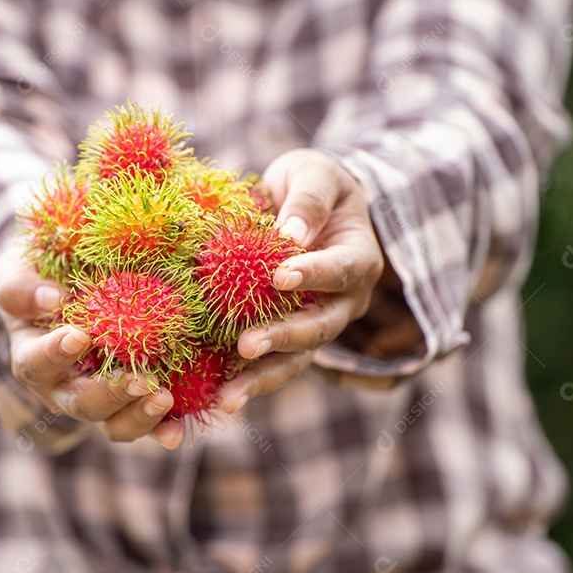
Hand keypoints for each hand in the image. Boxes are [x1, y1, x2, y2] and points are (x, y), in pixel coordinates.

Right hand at [0, 246, 180, 447]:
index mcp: (32, 356)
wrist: (68, 287)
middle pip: (80, 403)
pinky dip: (161, 428)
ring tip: (163, 398)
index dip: (54, 354)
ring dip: (139, 415)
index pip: (36, 363)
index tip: (78, 337)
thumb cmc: (40, 277)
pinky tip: (175, 432)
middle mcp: (62, 388)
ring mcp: (97, 400)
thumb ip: (21, 286)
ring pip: (113, 422)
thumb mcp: (17, 271)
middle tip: (138, 380)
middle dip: (110, 394)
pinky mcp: (128, 403)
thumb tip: (51, 298)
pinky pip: (143, 423)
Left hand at [216, 148, 384, 413]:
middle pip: (319, 329)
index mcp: (357, 260)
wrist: (306, 205)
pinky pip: (269, 365)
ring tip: (228, 397)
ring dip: (261, 378)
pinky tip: (214, 397)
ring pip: (295, 360)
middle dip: (283, 339)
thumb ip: (307, 200)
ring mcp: (316, 325)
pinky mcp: (287, 339)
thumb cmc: (311, 184)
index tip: (279, 276)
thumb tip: (290, 234)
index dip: (312, 275)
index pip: (340, 271)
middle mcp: (343, 303)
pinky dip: (244, 381)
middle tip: (246, 347)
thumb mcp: (313, 174)